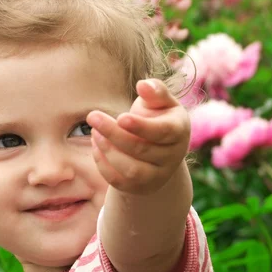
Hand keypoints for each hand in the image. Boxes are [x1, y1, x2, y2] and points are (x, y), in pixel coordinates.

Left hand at [86, 79, 189, 195]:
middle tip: (92, 116)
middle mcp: (172, 157)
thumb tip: (143, 84)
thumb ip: (155, 92)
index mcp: (179, 132)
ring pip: (130, 169)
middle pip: (141, 149)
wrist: (159, 151)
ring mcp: (156, 176)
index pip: (162, 132)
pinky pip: (118, 181)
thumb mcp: (162, 103)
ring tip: (94, 132)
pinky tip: (96, 145)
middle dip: (113, 133)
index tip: (120, 117)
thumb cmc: (157, 118)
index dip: (141, 126)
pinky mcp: (139, 187)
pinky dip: (103, 164)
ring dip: (107, 150)